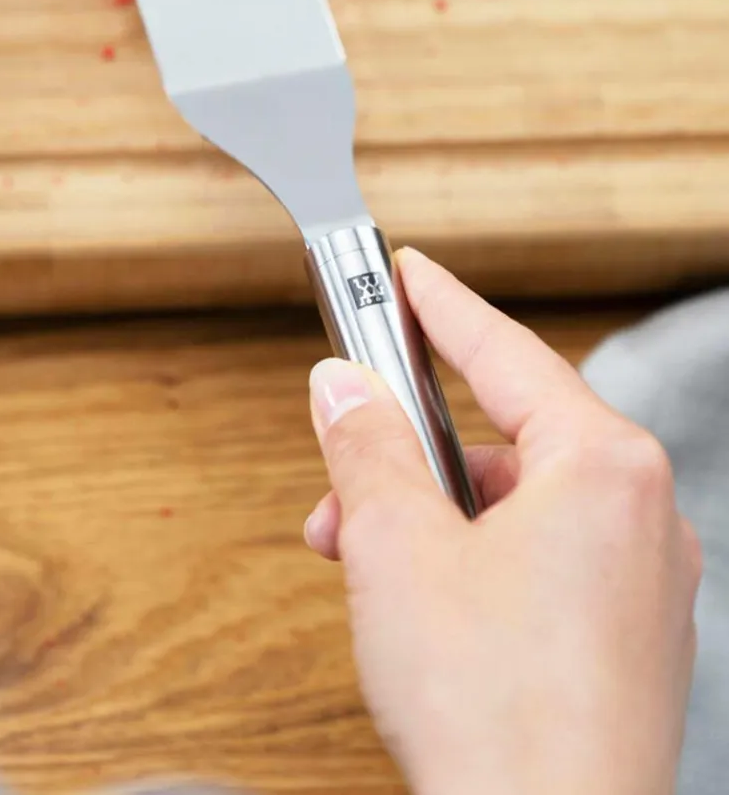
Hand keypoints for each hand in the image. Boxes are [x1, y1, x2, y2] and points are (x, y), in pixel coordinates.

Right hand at [304, 250, 699, 794]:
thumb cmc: (496, 715)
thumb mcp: (394, 548)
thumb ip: (368, 447)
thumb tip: (344, 389)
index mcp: (606, 467)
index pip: (507, 353)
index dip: (442, 307)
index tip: (409, 272)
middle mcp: (643, 516)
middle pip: (507, 440)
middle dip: (411, 455)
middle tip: (346, 461)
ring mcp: (644, 585)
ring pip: (519, 509)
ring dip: (430, 519)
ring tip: (360, 557)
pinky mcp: (629, 642)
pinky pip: (544, 564)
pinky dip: (473, 564)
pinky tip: (417, 604)